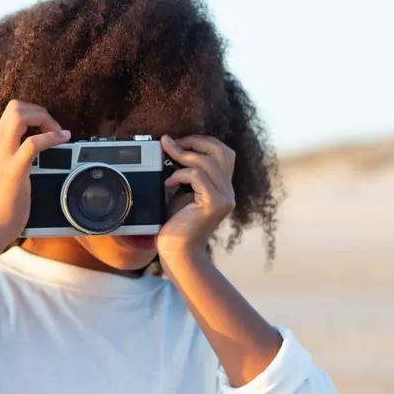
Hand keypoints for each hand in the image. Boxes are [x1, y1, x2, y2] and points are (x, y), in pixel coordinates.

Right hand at [0, 99, 69, 245]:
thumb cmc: (0, 205)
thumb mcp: (5, 171)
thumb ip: (15, 157)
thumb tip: (37, 150)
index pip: (12, 112)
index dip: (34, 114)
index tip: (48, 129)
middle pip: (15, 107)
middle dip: (40, 111)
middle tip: (54, 129)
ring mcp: (3, 156)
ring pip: (19, 115)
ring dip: (44, 119)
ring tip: (58, 133)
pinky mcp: (14, 170)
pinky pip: (33, 143)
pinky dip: (51, 137)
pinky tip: (62, 140)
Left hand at [157, 134, 235, 258]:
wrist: (177, 252)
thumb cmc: (175, 224)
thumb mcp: (180, 192)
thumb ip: (183, 172)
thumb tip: (170, 146)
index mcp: (223, 187)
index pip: (223, 153)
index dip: (202, 142)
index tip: (177, 142)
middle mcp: (228, 192)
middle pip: (222, 151)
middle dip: (195, 142)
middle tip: (171, 143)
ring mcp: (225, 198)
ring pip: (208, 162)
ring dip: (182, 157)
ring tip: (165, 161)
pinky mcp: (214, 204)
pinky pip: (198, 176)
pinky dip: (180, 175)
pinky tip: (168, 184)